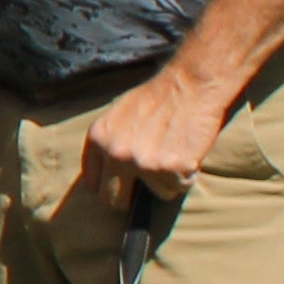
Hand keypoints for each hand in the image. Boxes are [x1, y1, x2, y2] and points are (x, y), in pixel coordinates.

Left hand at [74, 65, 227, 206]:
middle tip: (147, 184)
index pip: (92, 183)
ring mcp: (142, 163)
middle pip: (112, 199)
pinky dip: (185, 177)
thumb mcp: (119, 114)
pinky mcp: (170, 169)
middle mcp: (115, 153)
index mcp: (98, 138)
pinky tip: (187, 153)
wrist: (192, 84)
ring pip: (152, 195)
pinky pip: (177, 188)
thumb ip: (109, 143)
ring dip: (166, 181)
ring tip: (174, 152)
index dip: (108, 187)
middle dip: (129, 198)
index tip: (121, 187)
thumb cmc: (159, 96)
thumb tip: (106, 176)